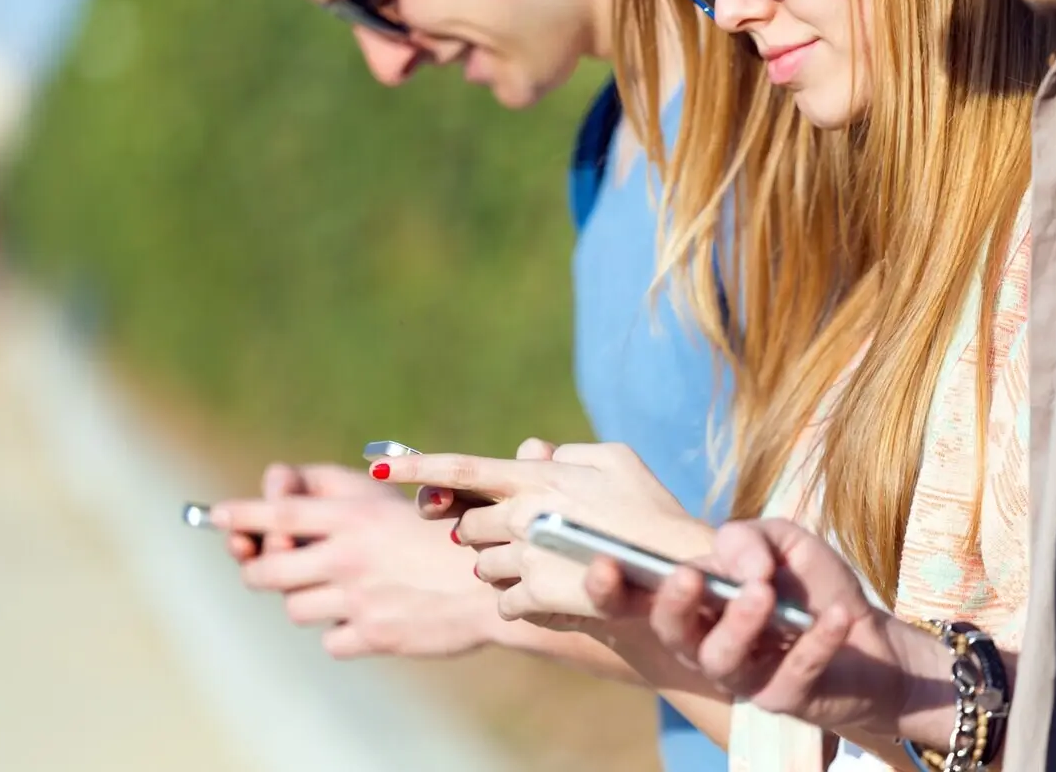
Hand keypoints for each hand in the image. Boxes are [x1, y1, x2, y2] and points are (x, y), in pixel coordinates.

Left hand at [210, 463, 498, 658]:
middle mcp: (348, 557)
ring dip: (311, 600)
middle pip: (265, 573)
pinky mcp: (374, 635)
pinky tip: (372, 614)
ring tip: (347, 588)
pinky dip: (345, 631)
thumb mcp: (388, 496)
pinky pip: (332, 640)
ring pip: (296, 608)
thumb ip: (331, 489)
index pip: (276, 514)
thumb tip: (277, 487)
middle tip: (276, 566)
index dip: (239, 515)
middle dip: (263, 570)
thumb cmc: (439, 531)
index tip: (215, 515)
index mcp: (352, 517)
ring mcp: (358, 599)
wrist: (492, 579)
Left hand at [370, 440, 713, 624]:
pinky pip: (504, 602)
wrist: (679, 573)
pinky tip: (550, 595)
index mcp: (536, 478)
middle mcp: (524, 516)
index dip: (415, 467)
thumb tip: (529, 454)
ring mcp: (528, 560)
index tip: (375, 465)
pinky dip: (520, 599)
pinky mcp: (535, 600)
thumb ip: (565, 453)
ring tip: (546, 566)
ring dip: (502, 567)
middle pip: (471, 527)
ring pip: (483, 567)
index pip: (460, 468)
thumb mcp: (616, 461)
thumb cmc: (651, 512)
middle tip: (526, 536)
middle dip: (487, 532)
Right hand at [587, 518, 918, 735]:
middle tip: (689, 575)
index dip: (610, 588)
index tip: (602, 562)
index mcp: (694, 602)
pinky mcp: (784, 700)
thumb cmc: (811, 587)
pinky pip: (791, 674)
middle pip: (671, 632)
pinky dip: (814, 643)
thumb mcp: (782, 542)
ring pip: (721, 660)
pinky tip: (832, 617)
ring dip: (738, 623)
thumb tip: (739, 561)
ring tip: (761, 592)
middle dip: (673, 603)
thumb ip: (750, 538)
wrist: (874, 642)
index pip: (638, 599)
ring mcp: (743, 676)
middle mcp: (706, 642)